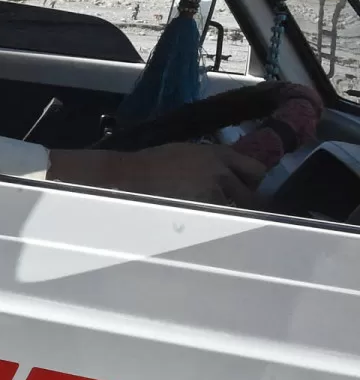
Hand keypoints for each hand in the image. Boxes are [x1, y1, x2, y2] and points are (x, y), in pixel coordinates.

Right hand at [51, 144, 270, 207]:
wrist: (124, 177)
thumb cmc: (148, 165)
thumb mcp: (184, 153)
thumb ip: (211, 163)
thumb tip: (228, 177)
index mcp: (217, 153)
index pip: (256, 170)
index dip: (253, 182)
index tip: (248, 189)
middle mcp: (221, 172)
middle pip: (253, 193)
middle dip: (246, 202)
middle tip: (235, 210)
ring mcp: (213, 194)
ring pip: (237, 211)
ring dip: (230, 215)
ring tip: (217, 221)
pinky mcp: (202, 212)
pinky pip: (218, 222)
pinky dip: (215, 226)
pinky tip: (202, 226)